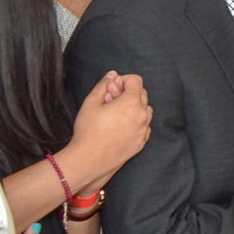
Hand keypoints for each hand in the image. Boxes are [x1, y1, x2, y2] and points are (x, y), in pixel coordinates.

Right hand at [66, 72, 152, 194]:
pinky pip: (144, 124)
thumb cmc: (88, 130)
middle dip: (127, 93)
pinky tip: (120, 126)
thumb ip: (103, 85)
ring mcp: (144, 129)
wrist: (90, 158)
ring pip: (145, 109)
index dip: (123, 80)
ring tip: (115, 114)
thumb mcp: (91, 102)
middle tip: (110, 101)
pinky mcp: (142, 141)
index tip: (112, 88)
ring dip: (134, 107)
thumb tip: (113, 75)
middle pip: (142, 94)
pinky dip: (136, 121)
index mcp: (132, 102)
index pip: (136, 80)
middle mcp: (143, 115)